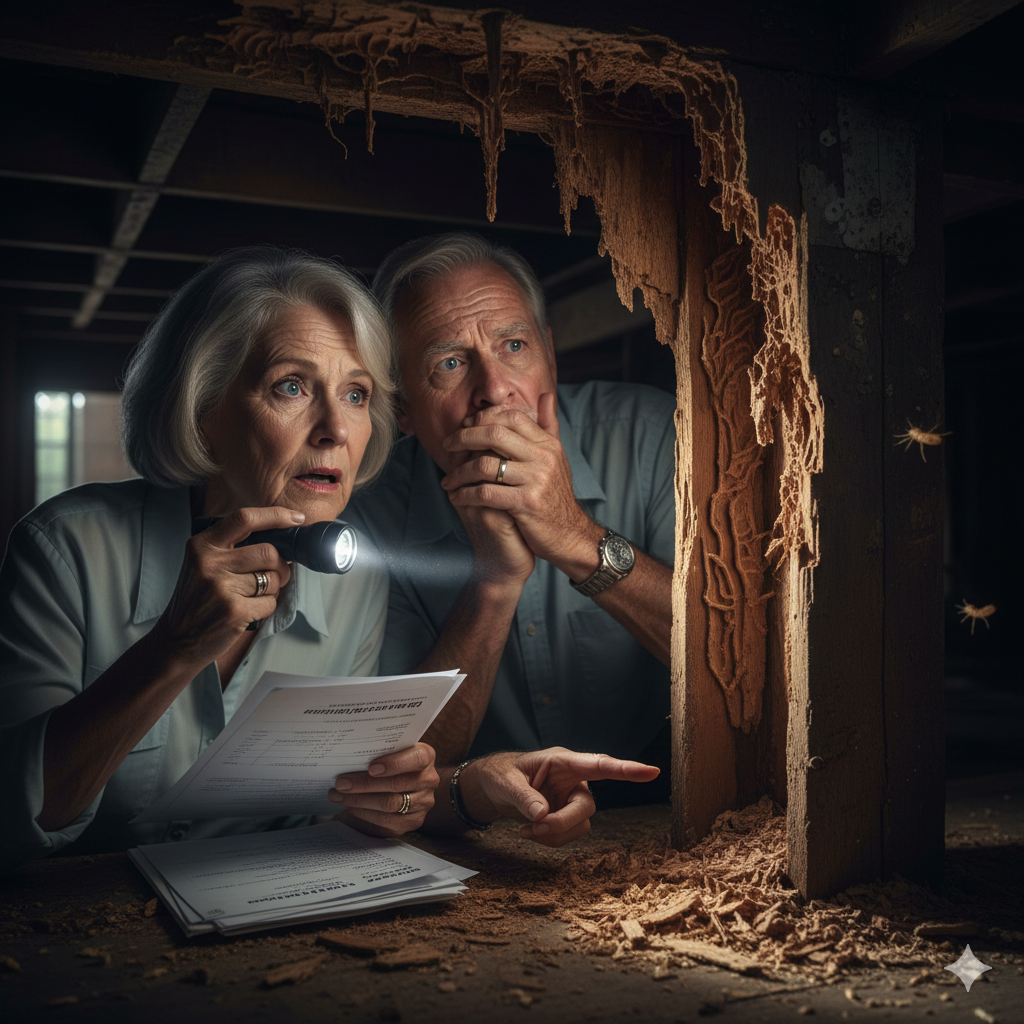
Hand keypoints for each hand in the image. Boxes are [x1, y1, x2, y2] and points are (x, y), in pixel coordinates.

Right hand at [152, 506, 299, 667]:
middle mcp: (209, 562)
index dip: (277, 515)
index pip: (245, 518)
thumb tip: (280, 535)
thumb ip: (231, 547)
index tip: (297, 518)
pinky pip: (270, 602)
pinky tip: (248, 610)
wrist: (176, 640)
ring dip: (273, 588)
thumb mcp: (201, 563)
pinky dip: (266, 607)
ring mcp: (221, 588)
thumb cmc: (197, 599)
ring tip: (253, 595)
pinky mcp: (234, 611)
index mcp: (202, 545)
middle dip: (281, 565)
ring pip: (273, 578)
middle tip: (274, 574)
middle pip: (269, 552)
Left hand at [327, 742, 438, 837]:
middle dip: (365, 784)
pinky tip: (351, 806)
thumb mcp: (393, 751)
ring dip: (360, 800)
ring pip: (389, 804)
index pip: (417, 758)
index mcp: (426, 756)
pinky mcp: (413, 821)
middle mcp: (429, 780)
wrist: (407, 784)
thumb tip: (349, 754)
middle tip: (341, 783)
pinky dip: (365, 813)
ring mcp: (423, 803)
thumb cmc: (393, 761)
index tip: (371, 767)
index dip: (395, 763)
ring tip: (339, 795)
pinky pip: (387, 821)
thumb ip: (380, 751)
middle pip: (397, 784)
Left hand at [440, 393, 595, 570]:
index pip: (511, 417)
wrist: (569, 535)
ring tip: (448, 480)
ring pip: (485, 464)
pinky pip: (486, 493)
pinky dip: (466, 494)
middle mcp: (544, 458)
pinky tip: (456, 497)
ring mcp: (536, 480)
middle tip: (447, 445)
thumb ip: (549, 425)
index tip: (464, 426)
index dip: (483, 418)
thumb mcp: (557, 458)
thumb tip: (546, 394)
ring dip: (459, 472)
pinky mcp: (526, 503)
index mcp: (548, 444)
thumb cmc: (555, 496)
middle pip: (495, 434)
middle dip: (464, 437)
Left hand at [461, 747, 659, 847]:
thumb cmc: (501, 775)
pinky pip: (569, 836)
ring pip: (580, 825)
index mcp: (563, 761)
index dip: (627, 769)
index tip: (651, 771)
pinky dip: (549, 840)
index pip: (599, 764)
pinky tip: (530, 832)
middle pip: (586, 807)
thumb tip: (542, 815)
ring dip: (552, 834)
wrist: (493, 789)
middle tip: (532, 828)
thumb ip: (524, 797)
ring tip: (525, 829)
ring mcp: (572, 799)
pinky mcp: (568, 816)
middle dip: (560, 823)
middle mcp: (574, 780)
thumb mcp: (506, 782)